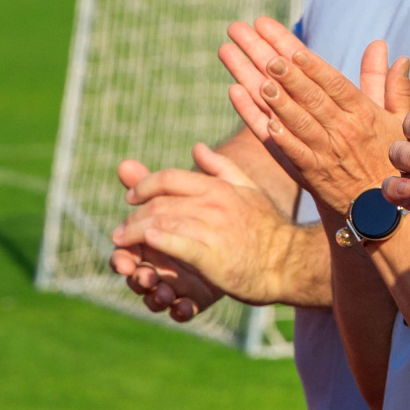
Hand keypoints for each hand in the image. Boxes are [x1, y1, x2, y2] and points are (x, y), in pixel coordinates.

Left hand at [108, 141, 294, 317]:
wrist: (289, 262)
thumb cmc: (267, 228)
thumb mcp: (248, 190)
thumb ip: (221, 168)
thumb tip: (197, 147)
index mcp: (218, 187)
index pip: (169, 177)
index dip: (144, 185)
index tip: (130, 196)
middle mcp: (213, 204)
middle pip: (159, 203)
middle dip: (133, 215)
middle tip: (120, 229)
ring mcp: (212, 229)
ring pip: (161, 222)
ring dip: (135, 232)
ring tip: (122, 243)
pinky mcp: (211, 256)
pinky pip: (177, 243)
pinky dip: (157, 240)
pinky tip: (145, 242)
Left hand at [218, 21, 409, 218]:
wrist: (387, 209)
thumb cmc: (393, 157)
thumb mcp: (401, 120)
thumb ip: (393, 86)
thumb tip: (393, 54)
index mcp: (365, 114)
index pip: (336, 84)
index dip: (315, 67)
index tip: (295, 49)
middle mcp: (346, 131)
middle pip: (312, 98)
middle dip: (289, 75)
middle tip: (268, 56)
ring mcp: (328, 153)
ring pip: (300, 123)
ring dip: (279, 102)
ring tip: (260, 81)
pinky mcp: (314, 175)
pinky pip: (294, 153)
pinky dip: (279, 138)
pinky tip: (264, 121)